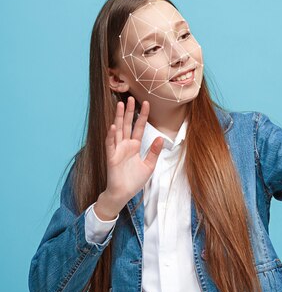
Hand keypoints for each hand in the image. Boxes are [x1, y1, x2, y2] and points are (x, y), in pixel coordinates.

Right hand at [94, 97, 163, 218]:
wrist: (123, 194)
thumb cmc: (134, 180)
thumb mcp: (149, 165)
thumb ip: (154, 152)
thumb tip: (161, 138)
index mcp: (135, 146)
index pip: (139, 127)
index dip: (142, 115)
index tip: (146, 103)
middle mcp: (125, 145)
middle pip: (127, 125)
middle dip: (129, 112)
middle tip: (131, 97)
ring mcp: (117, 150)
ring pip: (117, 130)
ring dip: (119, 118)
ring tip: (120, 105)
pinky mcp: (111, 157)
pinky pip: (110, 144)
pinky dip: (111, 135)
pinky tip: (113, 126)